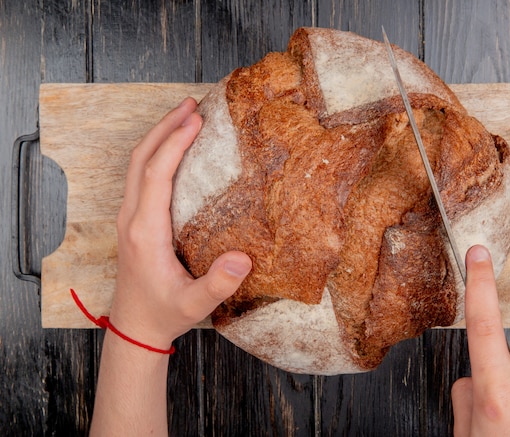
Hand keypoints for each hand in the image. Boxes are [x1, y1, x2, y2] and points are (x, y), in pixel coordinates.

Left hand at [110, 97, 251, 350]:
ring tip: (184, 116)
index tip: (196, 120)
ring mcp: (129, 218)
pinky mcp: (133, 221)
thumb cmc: (164, 314)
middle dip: (165, 127)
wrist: (134, 328)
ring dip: (158, 137)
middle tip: (192, 104)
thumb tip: (243, 258)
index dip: (175, 143)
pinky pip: (140, 176)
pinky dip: (156, 154)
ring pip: (137, 165)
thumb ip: (218, 284)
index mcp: (145, 232)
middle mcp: (132, 219)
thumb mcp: (194, 304)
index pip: (156, 174)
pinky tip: (175, 150)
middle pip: (141, 159)